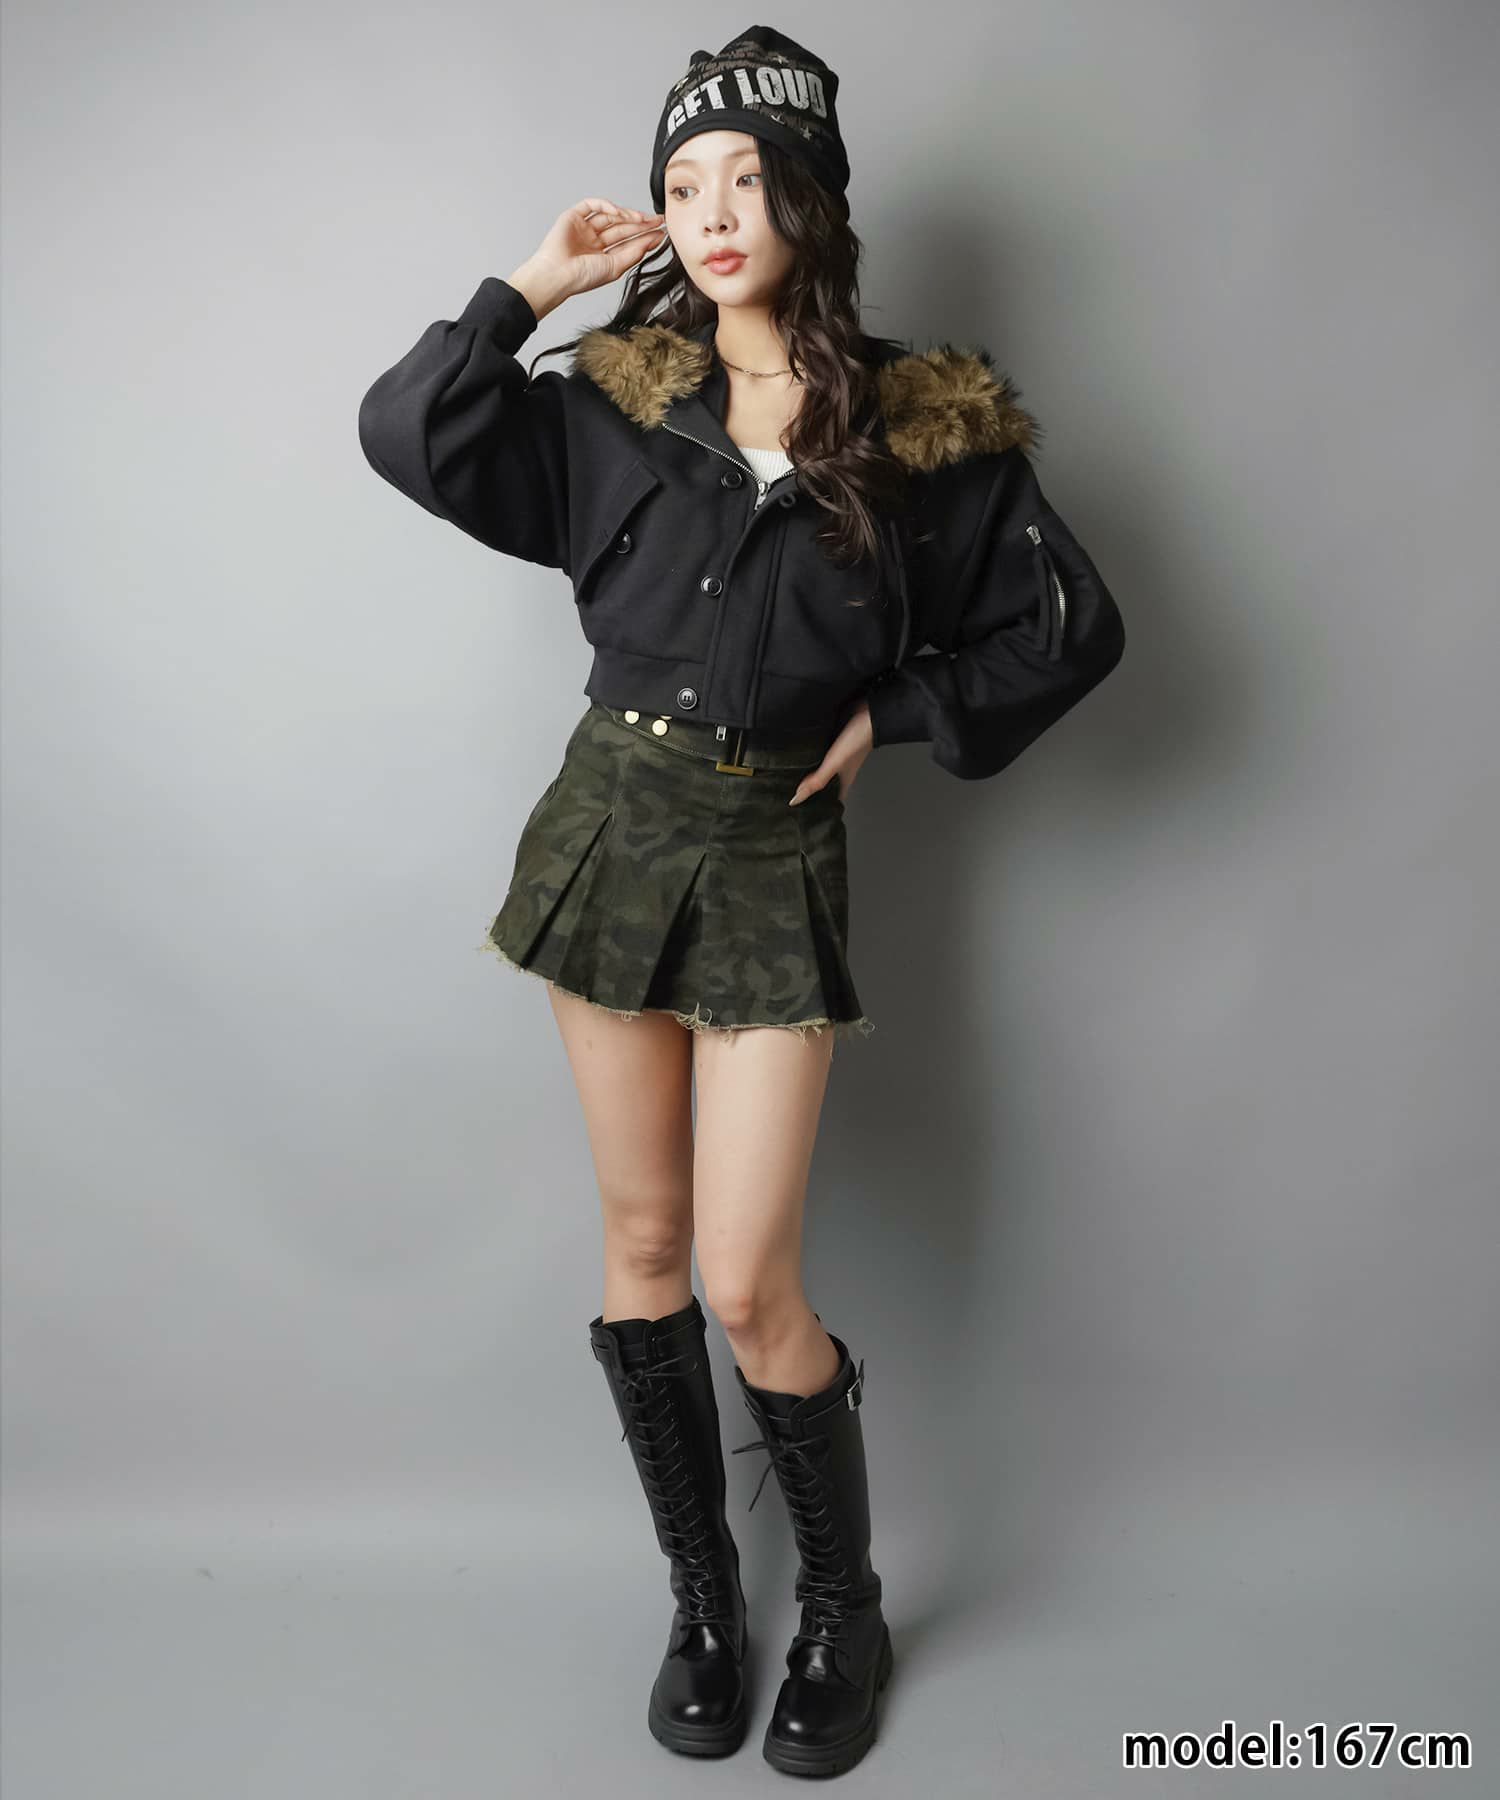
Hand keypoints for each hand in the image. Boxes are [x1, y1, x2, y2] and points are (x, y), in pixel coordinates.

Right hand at [518, 198, 667, 308]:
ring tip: (642, 219)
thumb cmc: (581, 277)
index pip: (627, 242)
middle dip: (640, 224)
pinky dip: (606, 205)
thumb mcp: (615, 267)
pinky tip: (619, 212)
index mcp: (603, 255)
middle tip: (657, 221)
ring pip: (609, 215)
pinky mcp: (574, 216)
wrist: (557, 274)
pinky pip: (592, 205)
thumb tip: (652, 241)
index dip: (644, 236)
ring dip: (627, 215)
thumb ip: (634, 253)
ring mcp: (584, 228)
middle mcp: (594, 241)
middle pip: (621, 227)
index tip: (661, 232)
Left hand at [789, 702, 872, 805]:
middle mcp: (841, 768)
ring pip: (822, 766)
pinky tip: (801, 751)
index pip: (833, 798)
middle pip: (826, 783)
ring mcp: (838, 753)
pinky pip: (821, 750)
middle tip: (793, 794)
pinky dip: (812, 753)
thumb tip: (797, 799)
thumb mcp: (834, 764)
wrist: (868, 713)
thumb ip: (817, 781)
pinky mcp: (834, 739)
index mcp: (843, 778)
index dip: (823, 807)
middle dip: (812, 789)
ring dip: (810, 769)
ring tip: (791, 773)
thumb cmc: (857, 740)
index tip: (807, 813)